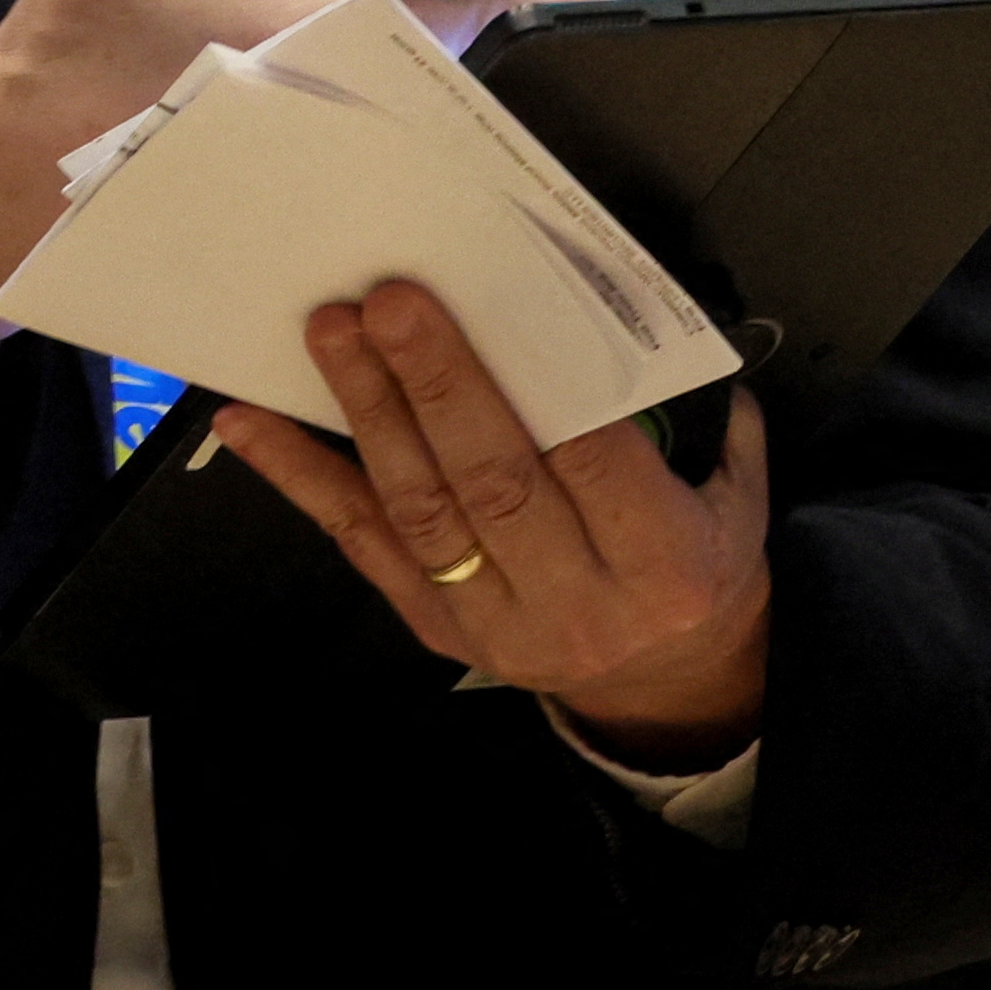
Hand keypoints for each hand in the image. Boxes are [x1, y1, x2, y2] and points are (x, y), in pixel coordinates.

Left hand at [211, 282, 776, 767]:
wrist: (666, 686)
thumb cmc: (699, 564)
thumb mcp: (739, 495)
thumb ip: (708, 415)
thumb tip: (635, 320)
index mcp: (661, 561)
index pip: (595, 463)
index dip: (543, 389)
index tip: (499, 314)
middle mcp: (574, 602)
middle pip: (494, 482)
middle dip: (436, 384)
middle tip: (389, 303)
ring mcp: (494, 626)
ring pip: (420, 512)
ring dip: (368, 415)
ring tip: (332, 336)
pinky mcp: (435, 630)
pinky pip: (361, 545)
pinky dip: (302, 479)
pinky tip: (251, 426)